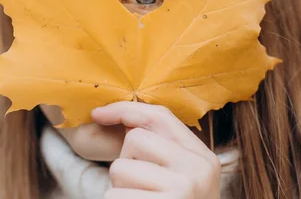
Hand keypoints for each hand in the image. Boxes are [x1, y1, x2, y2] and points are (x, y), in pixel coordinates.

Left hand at [91, 102, 220, 198]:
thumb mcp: (180, 178)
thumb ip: (160, 149)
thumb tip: (110, 116)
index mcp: (203, 157)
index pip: (161, 116)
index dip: (125, 110)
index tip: (97, 113)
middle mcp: (198, 169)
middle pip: (136, 139)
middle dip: (126, 162)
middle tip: (140, 190)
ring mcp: (183, 189)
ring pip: (121, 169)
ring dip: (119, 190)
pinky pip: (113, 197)